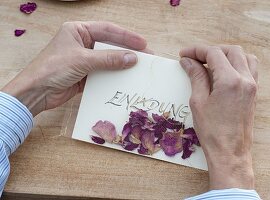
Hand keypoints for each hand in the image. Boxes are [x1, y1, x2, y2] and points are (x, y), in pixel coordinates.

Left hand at [1, 21, 147, 115]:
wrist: (36, 92)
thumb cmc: (52, 68)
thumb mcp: (82, 60)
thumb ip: (108, 59)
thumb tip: (132, 58)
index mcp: (78, 31)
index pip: (107, 30)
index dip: (126, 36)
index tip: (142, 43)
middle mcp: (82, 43)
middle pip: (110, 44)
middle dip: (127, 50)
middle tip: (146, 55)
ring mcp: (84, 60)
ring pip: (108, 60)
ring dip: (122, 64)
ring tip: (139, 68)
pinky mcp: (85, 75)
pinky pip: (104, 73)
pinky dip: (114, 76)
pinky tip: (125, 79)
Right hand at [179, 45, 257, 189]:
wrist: (229, 152)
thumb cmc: (212, 131)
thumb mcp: (198, 101)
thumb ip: (196, 77)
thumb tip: (188, 61)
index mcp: (230, 80)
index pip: (214, 54)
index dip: (197, 50)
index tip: (184, 54)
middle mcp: (245, 79)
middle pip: (230, 51)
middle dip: (211, 50)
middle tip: (195, 58)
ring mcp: (252, 86)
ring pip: (243, 57)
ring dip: (226, 55)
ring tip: (210, 62)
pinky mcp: (253, 93)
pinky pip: (249, 68)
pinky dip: (236, 63)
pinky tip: (223, 72)